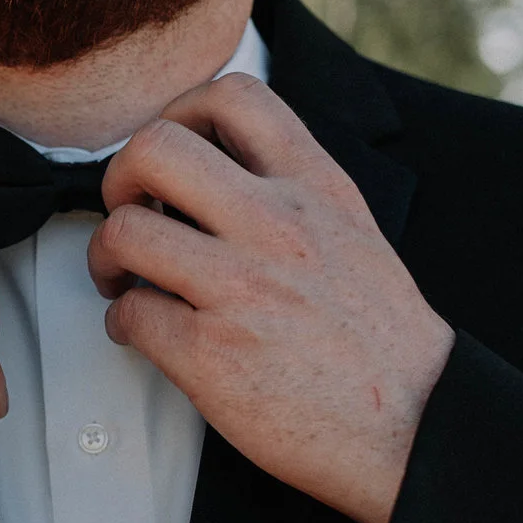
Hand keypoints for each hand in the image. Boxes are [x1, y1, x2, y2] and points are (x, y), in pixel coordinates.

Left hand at [87, 76, 453, 522]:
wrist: (415, 426)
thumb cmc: (383, 343)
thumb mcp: (357, 234)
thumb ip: (297, 193)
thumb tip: (225, 172)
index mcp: (316, 189)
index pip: (233, 95)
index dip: (179, 112)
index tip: (173, 154)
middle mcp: (276, 226)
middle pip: (154, 148)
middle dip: (120, 178)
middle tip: (129, 211)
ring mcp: (240, 288)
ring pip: (124, 231)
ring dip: (106, 255)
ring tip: (124, 277)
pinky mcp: (210, 354)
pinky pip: (128, 313)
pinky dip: (122, 322)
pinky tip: (144, 331)